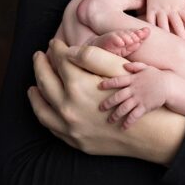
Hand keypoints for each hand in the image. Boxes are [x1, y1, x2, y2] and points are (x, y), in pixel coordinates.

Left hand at [26, 39, 184, 163]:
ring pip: (42, 109)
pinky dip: (45, 114)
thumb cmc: (137, 94)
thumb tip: (69, 51)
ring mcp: (71, 127)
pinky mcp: (76, 141)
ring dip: (35, 94)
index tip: (53, 43)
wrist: (151, 131)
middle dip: (40, 66)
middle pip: (44, 82)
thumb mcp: (118, 69)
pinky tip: (47, 107)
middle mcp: (69, 108)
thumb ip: (92, 56)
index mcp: (77, 85)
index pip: (59, 60)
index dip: (55, 49)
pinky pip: (52, 127)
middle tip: (38, 56)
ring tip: (33, 86)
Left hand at [98, 63, 168, 128]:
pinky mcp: (145, 107)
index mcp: (133, 79)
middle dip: (108, 103)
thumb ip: (135, 66)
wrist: (169, 86)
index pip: (117, 81)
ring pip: (124, 108)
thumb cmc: (157, 76)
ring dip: (116, 115)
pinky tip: (123, 127)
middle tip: (100, 108)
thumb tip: (124, 65)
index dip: (107, 84)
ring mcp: (139, 99)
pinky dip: (128, 122)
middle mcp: (134, 89)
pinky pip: (134, 116)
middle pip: (118, 97)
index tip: (99, 86)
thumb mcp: (147, 67)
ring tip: (110, 120)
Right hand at [144, 0, 184, 37]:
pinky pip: (150, 18)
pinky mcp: (150, 9)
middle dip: (180, 30)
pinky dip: (151, 25)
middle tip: (183, 41)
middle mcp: (171, 9)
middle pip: (176, 21)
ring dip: (165, 29)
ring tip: (167, 40)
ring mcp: (160, 9)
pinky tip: (152, 33)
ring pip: (162, 21)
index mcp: (180, 7)